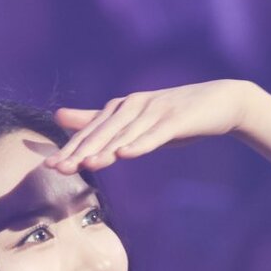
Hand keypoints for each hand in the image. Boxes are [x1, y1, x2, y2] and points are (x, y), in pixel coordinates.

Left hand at [45, 80, 260, 173]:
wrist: (220, 101)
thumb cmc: (174, 115)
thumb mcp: (134, 120)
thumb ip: (97, 120)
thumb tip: (58, 116)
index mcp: (122, 107)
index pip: (92, 132)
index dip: (71, 148)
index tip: (51, 166)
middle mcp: (134, 106)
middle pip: (104, 133)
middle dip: (80, 151)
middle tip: (59, 168)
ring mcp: (155, 111)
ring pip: (126, 134)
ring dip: (105, 149)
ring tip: (86, 165)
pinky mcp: (176, 119)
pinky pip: (155, 134)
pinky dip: (141, 144)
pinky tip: (127, 154)